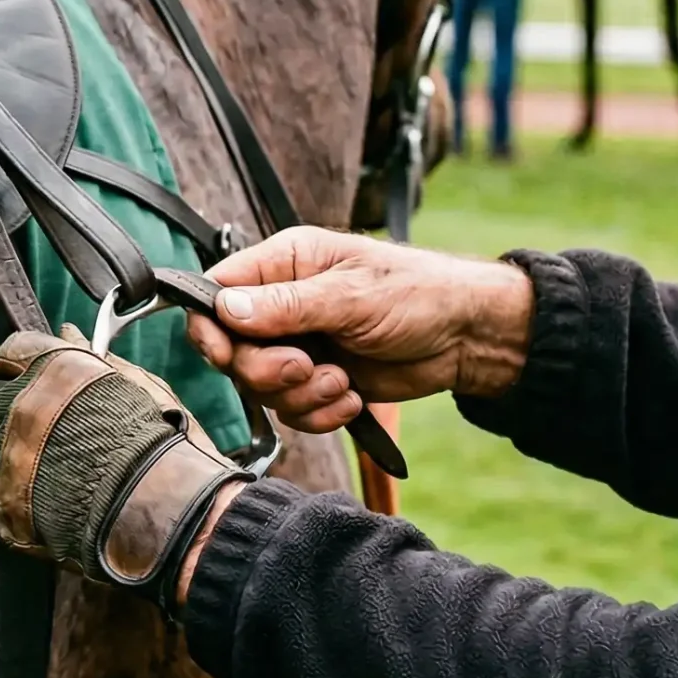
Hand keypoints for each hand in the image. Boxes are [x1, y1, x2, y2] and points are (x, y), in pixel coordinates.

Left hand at [0, 330, 243, 613]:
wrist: (159, 512)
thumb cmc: (160, 447)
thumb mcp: (139, 388)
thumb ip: (94, 359)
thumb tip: (67, 332)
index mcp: (53, 369)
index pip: (7, 354)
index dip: (20, 371)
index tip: (31, 384)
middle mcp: (21, 405)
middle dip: (12, 415)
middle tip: (45, 436)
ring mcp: (5, 456)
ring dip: (8, 459)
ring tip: (48, 476)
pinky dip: (9, 501)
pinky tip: (39, 505)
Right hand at [183, 227, 533, 433]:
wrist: (466, 338)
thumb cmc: (419, 294)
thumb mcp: (352, 296)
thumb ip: (286, 305)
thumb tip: (225, 309)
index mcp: (284, 264)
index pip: (216, 293)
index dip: (210, 328)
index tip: (225, 354)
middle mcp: (282, 304)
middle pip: (232, 350)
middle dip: (265, 370)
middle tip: (304, 368)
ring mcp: (299, 344)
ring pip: (260, 386)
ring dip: (299, 395)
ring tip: (342, 382)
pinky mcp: (318, 380)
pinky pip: (292, 409)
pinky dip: (320, 413)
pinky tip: (351, 397)